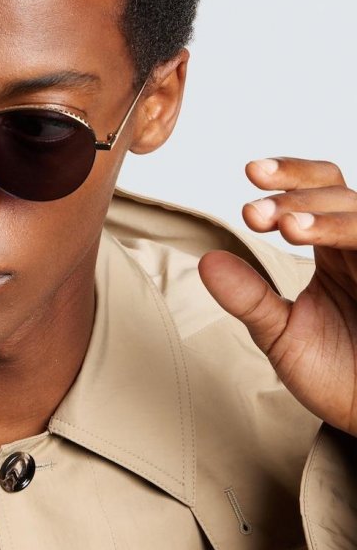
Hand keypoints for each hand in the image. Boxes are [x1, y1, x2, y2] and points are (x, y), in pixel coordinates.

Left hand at [198, 157, 356, 435]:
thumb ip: (249, 298)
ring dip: (323, 214)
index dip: (288, 175)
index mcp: (335, 250)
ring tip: (285, 226)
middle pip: (338, 192)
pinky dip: (349, 233)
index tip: (250, 175)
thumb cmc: (337, 375)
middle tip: (253, 213)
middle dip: (295, 195)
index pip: (317, 190)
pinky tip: (316, 239)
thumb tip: (207, 261)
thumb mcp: (282, 334)